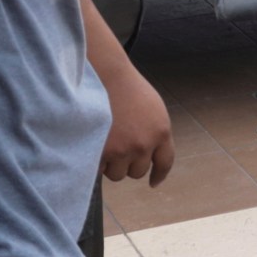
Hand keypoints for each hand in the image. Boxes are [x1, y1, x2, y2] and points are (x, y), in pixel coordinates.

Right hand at [100, 68, 174, 186]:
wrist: (102, 74)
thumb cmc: (124, 87)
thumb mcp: (152, 108)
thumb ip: (153, 132)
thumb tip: (148, 155)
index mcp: (161, 131)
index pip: (165, 162)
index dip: (159, 174)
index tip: (154, 182)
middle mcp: (144, 144)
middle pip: (137, 171)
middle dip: (127, 164)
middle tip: (116, 147)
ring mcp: (122, 149)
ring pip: (117, 174)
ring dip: (110, 164)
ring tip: (103, 142)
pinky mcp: (101, 152)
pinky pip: (98, 169)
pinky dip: (94, 161)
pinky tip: (91, 144)